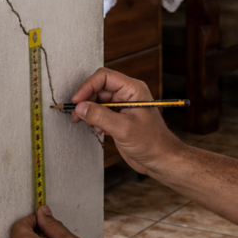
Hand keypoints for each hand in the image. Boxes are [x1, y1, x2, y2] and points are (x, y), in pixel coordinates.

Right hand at [68, 68, 184, 174]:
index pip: (105, 77)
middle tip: (76, 113)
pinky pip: (100, 113)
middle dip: (86, 99)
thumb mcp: (123, 129)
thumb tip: (80, 107)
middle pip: (99, 88)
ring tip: (83, 122)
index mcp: (133, 90)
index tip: (77, 100)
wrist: (160, 160)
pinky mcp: (118, 118)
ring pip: (98, 101)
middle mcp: (127, 95)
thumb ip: (100, 116)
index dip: (88, 86)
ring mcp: (122, 106)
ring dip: (89, 111)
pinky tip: (99, 131)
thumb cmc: (152, 143)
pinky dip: (94, 120)